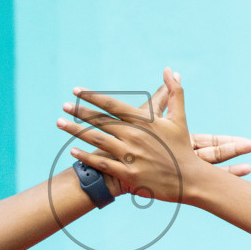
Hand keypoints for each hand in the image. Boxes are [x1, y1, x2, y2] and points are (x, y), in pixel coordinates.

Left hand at [56, 68, 250, 201]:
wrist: (190, 179)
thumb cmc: (182, 148)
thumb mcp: (179, 118)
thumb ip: (174, 92)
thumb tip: (171, 70)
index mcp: (144, 121)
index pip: (112, 105)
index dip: (92, 97)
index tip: (77, 90)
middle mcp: (134, 136)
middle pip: (100, 121)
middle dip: (79, 112)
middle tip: (63, 106)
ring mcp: (130, 156)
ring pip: (97, 140)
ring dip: (76, 131)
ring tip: (60, 124)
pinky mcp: (128, 174)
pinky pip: (102, 163)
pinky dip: (86, 157)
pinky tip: (73, 151)